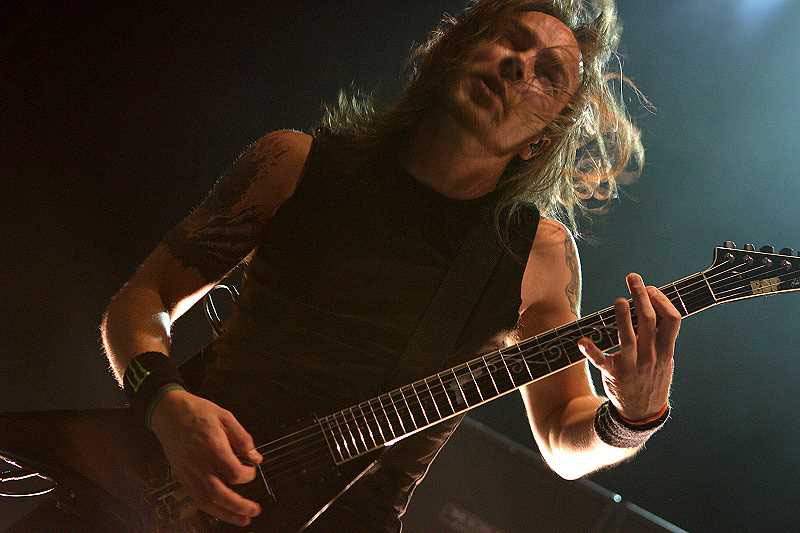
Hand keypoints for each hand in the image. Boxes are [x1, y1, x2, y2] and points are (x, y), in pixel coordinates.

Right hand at [150, 389, 263, 526]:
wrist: (168, 412)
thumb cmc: (198, 411)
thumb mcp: (225, 416)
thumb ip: (242, 438)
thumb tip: (256, 457)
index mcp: (212, 446)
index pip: (233, 472)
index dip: (247, 475)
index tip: (252, 469)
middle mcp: (198, 463)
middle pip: (219, 493)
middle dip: (239, 506)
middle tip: (255, 511)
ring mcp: (188, 472)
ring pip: (206, 500)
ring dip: (226, 514)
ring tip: (242, 520)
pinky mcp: (181, 476)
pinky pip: (195, 498)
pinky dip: (210, 508)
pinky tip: (222, 512)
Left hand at [578, 273, 680, 420]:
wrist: (642, 414)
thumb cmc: (652, 379)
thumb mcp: (666, 360)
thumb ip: (661, 338)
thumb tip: (654, 308)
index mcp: (666, 351)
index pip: (672, 320)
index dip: (662, 301)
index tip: (651, 288)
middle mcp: (650, 356)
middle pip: (648, 321)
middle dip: (641, 296)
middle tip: (632, 278)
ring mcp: (632, 366)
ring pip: (627, 337)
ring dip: (621, 316)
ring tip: (618, 301)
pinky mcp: (613, 374)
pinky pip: (600, 360)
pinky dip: (590, 350)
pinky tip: (582, 340)